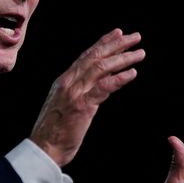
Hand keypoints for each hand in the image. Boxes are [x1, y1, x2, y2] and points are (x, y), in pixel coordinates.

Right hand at [30, 28, 144, 166]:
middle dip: (117, 45)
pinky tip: (132, 73)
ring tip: (139, 54)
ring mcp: (75, 93)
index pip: (86, 56)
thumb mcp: (65, 104)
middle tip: (135, 37)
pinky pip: (104, 87)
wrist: (44, 148)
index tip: (118, 33)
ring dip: (123, 59)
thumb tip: (98, 83)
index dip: (103, 43)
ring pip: (101, 68)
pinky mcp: (82, 106)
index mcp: (64, 80)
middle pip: (95, 57)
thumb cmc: (55, 131)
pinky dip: (119, 79)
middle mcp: (69, 82)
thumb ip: (79, 91)